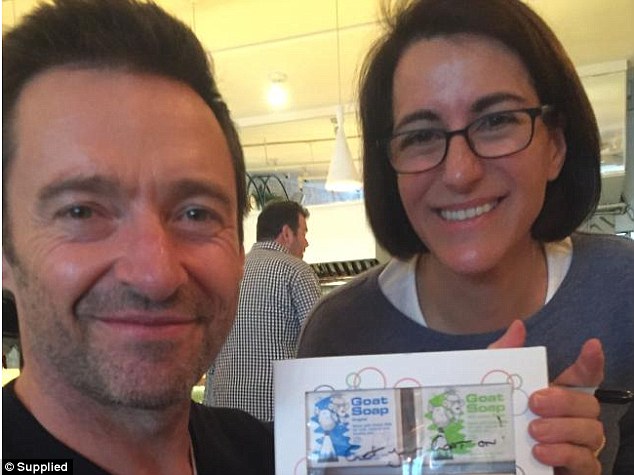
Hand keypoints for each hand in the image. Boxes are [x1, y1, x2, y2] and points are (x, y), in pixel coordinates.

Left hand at [490, 321, 604, 474]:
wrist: (483, 465)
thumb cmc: (495, 422)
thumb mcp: (493, 387)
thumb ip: (503, 358)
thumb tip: (518, 327)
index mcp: (557, 396)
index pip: (584, 376)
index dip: (591, 361)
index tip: (591, 345)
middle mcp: (573, 419)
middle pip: (589, 403)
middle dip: (564, 401)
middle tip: (535, 404)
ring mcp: (579, 446)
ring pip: (592, 432)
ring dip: (563, 429)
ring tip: (534, 432)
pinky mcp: (578, 471)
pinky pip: (586, 462)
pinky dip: (565, 454)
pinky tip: (541, 453)